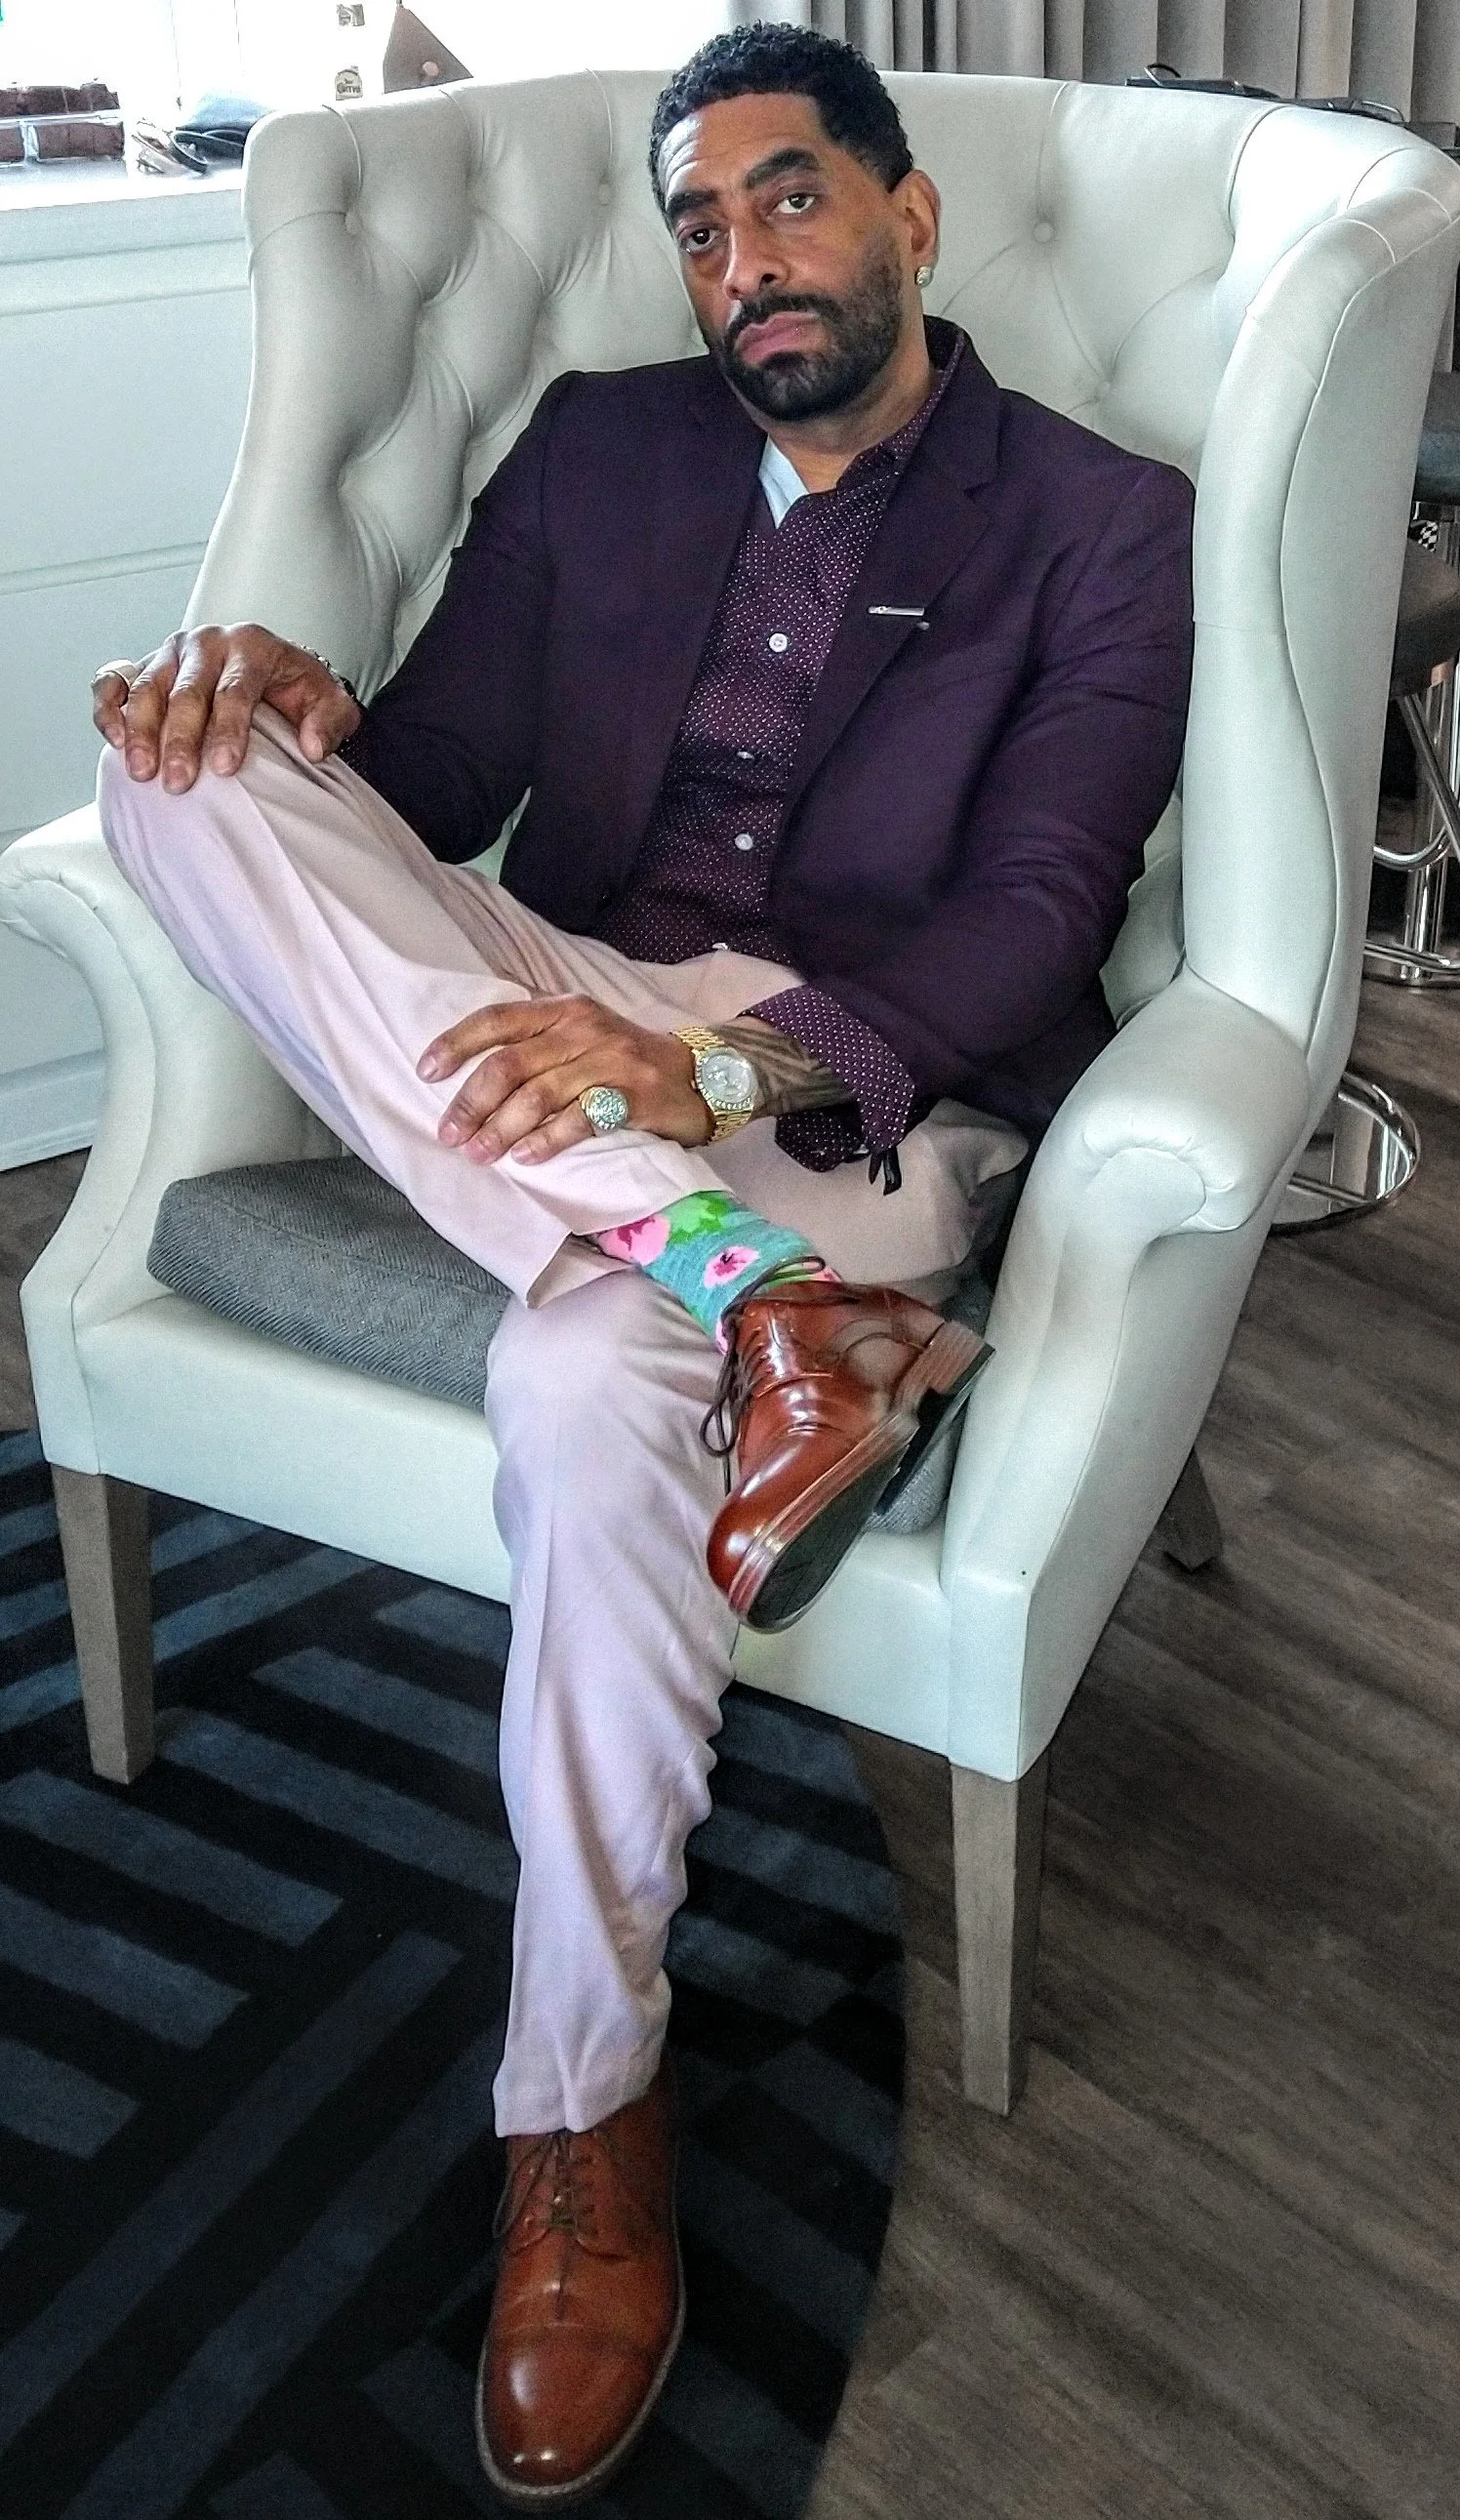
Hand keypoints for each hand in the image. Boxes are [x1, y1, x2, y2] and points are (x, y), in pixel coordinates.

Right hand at [92, 624, 361, 793]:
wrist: (271, 671)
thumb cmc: (296, 691)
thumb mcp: (330, 703)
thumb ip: (330, 721)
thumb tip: (313, 747)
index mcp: (251, 646)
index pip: (236, 689)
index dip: (229, 730)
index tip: (225, 768)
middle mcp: (208, 643)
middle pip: (187, 692)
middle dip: (180, 739)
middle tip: (178, 782)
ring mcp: (172, 653)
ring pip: (147, 687)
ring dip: (141, 731)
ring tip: (142, 772)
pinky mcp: (146, 665)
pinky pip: (116, 681)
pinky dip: (110, 708)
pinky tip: (115, 741)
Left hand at [418, 996, 711, 1163]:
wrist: (701, 1076)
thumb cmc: (627, 1062)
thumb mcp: (582, 1037)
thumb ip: (538, 1045)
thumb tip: (471, 1078)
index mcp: (563, 1010)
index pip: (497, 1019)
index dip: (456, 1044)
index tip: (425, 1072)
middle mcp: (583, 1029)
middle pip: (510, 1064)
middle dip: (472, 1102)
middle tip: (450, 1134)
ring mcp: (610, 1061)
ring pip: (539, 1094)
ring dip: (501, 1128)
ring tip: (479, 1154)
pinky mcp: (634, 1096)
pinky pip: (580, 1118)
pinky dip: (547, 1140)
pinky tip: (525, 1157)